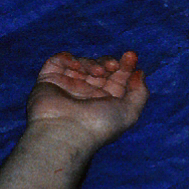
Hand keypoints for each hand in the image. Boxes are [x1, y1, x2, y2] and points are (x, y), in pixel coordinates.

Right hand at [28, 52, 148, 150]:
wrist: (65, 132)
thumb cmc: (99, 125)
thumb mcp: (130, 111)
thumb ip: (139, 92)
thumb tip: (139, 73)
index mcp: (106, 101)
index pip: (117, 77)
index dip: (126, 65)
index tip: (131, 56)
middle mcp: (87, 93)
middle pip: (100, 68)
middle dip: (109, 62)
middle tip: (113, 65)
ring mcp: (67, 86)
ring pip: (81, 63)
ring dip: (92, 63)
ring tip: (98, 72)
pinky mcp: (48, 81)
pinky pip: (57, 62)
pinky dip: (67, 58)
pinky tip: (76, 65)